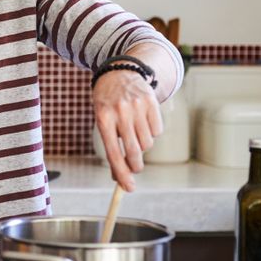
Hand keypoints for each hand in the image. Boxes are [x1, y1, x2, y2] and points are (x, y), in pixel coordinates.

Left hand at [92, 69, 162, 192]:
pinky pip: (158, 130)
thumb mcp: (102, 121)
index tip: (128, 188)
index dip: (121, 173)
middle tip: (135, 168)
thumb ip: (111, 147)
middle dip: (135, 165)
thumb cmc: (108, 104)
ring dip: (143, 145)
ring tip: (135, 133)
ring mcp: (137, 106)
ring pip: (147, 143)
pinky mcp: (151, 102)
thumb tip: (118, 178)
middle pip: (133, 151)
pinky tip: (144, 121)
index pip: (114, 152)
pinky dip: (153, 132)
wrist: (119, 72)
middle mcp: (120, 112)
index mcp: (103, 119)